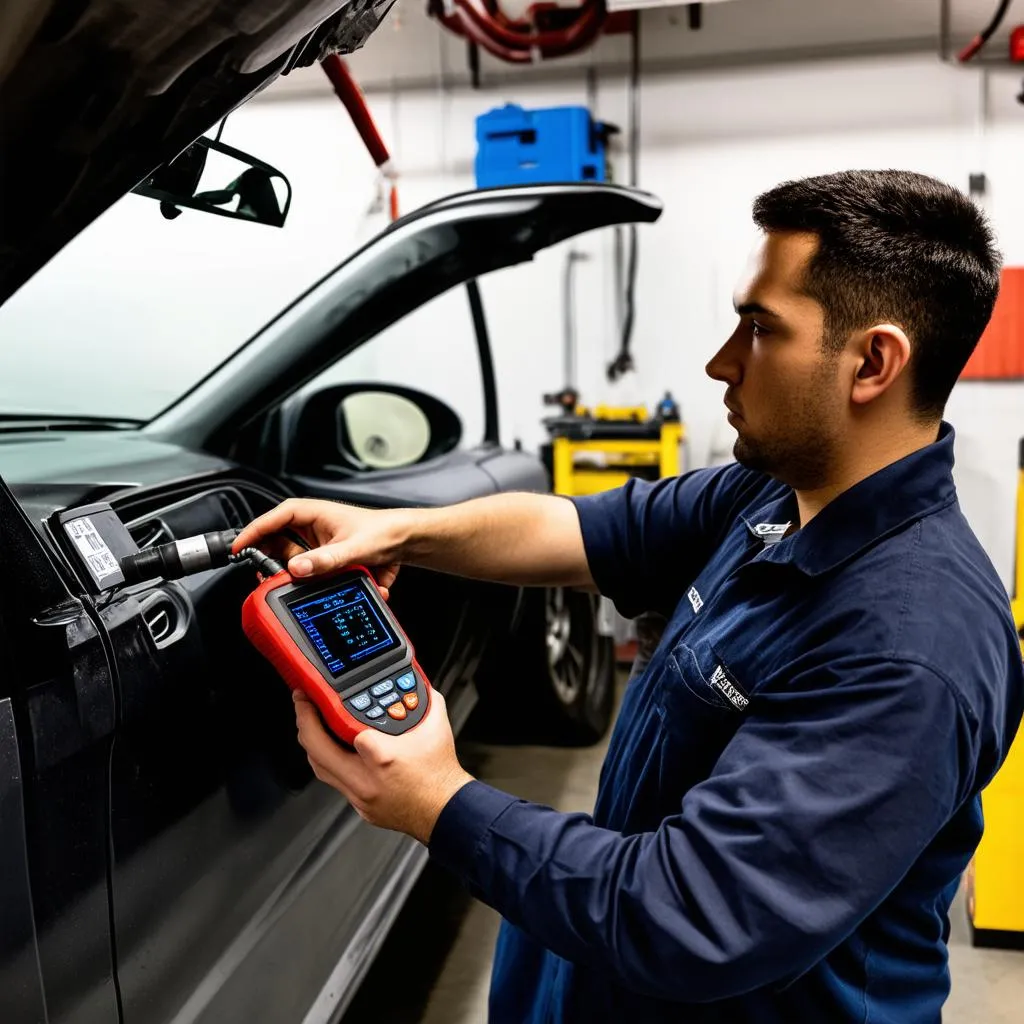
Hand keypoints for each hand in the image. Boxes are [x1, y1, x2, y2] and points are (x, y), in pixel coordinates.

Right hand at [234, 498, 409, 593]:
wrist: (407, 542)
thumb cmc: (383, 532)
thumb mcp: (352, 549)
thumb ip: (324, 561)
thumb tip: (297, 568)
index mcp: (313, 513)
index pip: (273, 518)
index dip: (253, 532)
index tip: (238, 547)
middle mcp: (312, 527)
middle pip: (277, 542)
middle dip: (269, 559)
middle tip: (263, 575)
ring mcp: (319, 545)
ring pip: (293, 560)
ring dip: (294, 574)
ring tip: (294, 584)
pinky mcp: (327, 561)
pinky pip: (312, 572)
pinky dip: (316, 583)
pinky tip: (332, 586)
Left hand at [294, 689, 473, 843]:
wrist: (446, 810)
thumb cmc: (441, 775)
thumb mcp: (435, 727)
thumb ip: (423, 699)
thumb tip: (416, 682)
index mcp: (383, 757)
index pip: (347, 727)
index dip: (333, 708)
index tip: (318, 693)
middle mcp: (365, 780)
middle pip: (317, 751)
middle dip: (304, 722)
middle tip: (302, 703)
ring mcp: (359, 796)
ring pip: (320, 768)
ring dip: (312, 743)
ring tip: (310, 722)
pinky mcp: (359, 806)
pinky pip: (334, 781)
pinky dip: (329, 761)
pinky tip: (331, 747)